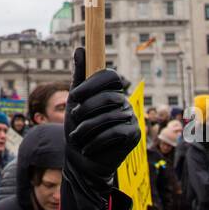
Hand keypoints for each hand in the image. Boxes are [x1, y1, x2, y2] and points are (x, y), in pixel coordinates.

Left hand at [64, 50, 140, 177]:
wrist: (82, 161)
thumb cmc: (78, 128)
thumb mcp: (74, 102)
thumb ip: (79, 76)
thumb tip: (80, 48)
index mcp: (110, 90)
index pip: (109, 75)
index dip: (92, 84)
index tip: (74, 96)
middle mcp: (123, 101)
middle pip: (108, 96)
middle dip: (86, 110)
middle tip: (74, 121)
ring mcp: (131, 117)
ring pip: (109, 116)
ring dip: (87, 129)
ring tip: (77, 138)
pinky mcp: (134, 134)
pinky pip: (116, 133)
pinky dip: (96, 141)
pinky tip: (87, 148)